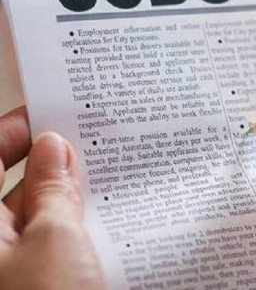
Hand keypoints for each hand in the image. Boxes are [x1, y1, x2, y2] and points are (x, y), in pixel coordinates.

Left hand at [0, 107, 105, 289]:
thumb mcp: (55, 238)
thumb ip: (53, 188)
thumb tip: (53, 147)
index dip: (16, 131)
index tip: (50, 113)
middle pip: (15, 188)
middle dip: (53, 167)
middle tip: (93, 145)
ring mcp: (13, 266)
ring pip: (38, 218)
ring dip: (71, 201)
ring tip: (110, 186)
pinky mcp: (38, 281)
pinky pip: (52, 246)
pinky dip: (77, 231)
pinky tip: (108, 224)